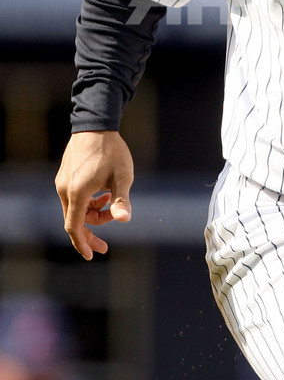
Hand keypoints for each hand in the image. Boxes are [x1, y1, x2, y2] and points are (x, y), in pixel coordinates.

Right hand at [55, 131, 133, 259]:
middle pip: (75, 220)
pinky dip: (88, 202)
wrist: (96, 124)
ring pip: (75, 208)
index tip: (92, 255)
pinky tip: (104, 193)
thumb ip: (121, 200)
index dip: (82, 243)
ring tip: (111, 201)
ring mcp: (63, 181)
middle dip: (91, 232)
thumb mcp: (122, 176)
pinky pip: (74, 197)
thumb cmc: (112, 151)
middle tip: (105, 246)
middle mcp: (65, 189)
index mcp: (77, 192)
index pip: (74, 227)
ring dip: (92, 213)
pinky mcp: (65, 175)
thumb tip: (125, 220)